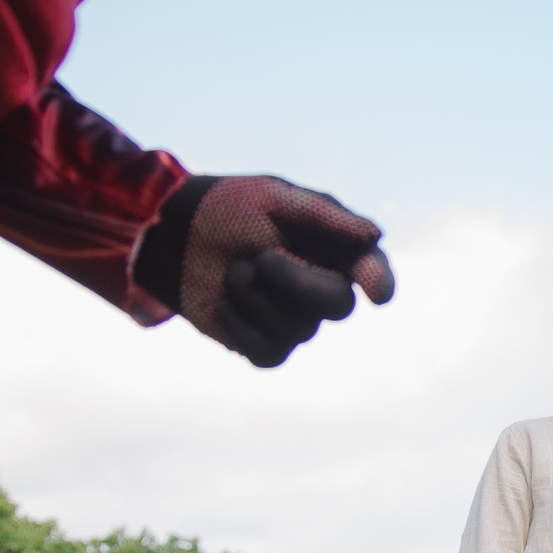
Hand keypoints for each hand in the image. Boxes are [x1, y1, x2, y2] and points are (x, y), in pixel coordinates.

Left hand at [134, 174, 395, 366]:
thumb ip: (324, 216)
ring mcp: (296, 320)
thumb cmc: (228, 208)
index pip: (370, 269)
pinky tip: (224, 303)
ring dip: (255, 299)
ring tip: (233, 272)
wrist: (175, 236)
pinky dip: (242, 329)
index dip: (377, 280)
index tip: (377, 292)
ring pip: (298, 330)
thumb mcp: (273, 198)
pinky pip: (270, 354)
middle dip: (297, 284)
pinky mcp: (266, 345)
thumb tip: (374, 235)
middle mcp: (322, 287)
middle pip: (338, 306)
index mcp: (333, 248)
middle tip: (261, 258)